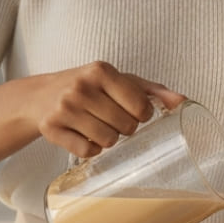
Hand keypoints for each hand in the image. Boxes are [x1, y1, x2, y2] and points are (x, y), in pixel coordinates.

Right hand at [27, 61, 185, 157]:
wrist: (40, 96)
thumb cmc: (89, 87)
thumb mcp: (119, 80)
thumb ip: (152, 90)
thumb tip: (183, 102)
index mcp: (100, 70)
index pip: (139, 105)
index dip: (143, 114)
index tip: (135, 112)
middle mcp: (81, 87)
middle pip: (125, 126)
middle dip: (126, 128)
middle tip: (115, 120)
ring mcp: (64, 108)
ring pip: (107, 141)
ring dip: (109, 140)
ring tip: (100, 127)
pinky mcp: (51, 129)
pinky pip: (87, 152)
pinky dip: (91, 150)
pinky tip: (85, 136)